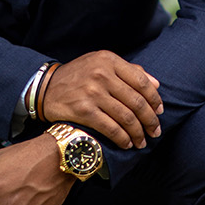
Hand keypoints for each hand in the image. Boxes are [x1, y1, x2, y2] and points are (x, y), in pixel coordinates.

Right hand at [43, 49, 163, 149]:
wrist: (45, 87)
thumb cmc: (78, 76)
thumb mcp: (101, 64)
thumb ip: (129, 70)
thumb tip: (156, 84)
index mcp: (109, 60)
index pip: (141, 81)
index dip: (155, 99)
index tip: (160, 112)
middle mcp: (102, 74)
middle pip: (137, 101)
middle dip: (150, 120)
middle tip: (155, 131)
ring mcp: (93, 93)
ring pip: (126, 117)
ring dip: (138, 133)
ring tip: (142, 141)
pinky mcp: (84, 111)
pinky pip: (111, 128)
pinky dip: (123, 138)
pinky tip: (127, 144)